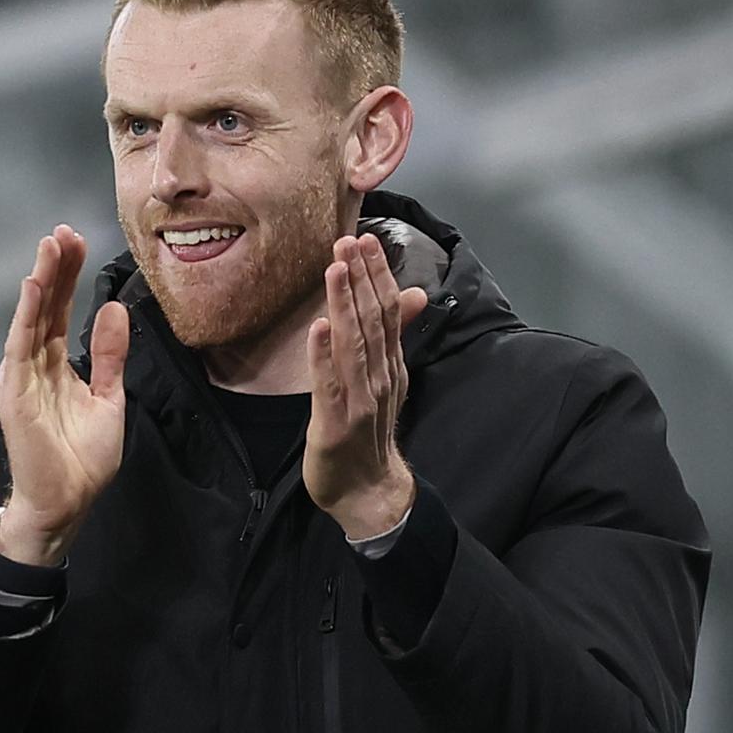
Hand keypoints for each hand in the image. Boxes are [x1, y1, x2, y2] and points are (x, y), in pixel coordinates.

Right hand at [0, 225, 130, 565]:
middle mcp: (34, 364)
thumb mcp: (108, 398)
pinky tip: (33, 287)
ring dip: (40, 280)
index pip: (60, 310)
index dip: (69, 275)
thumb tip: (113, 310)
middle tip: (63, 231)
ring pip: (30, 318)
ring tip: (49, 245)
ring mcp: (21, 377)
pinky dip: (25, 315)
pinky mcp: (14, 393)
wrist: (67, 502)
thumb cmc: (82, 459)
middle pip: (44, 305)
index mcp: (56, 364)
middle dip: (54, 267)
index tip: (78, 240)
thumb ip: (108, 356)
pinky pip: (19, 346)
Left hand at [304, 233, 430, 539]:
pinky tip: (319, 327)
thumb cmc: (368, 434)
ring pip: (353, 345)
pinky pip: (329, 384)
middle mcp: (379, 378)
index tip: (365, 240)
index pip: (387, 312)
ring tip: (335, 269)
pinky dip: (324, 355)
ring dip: (344, 305)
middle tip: (349, 240)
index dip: (377, 275)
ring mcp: (359, 400)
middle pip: (373, 321)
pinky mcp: (335, 422)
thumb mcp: (386, 380)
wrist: (367, 492)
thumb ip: (394, 338)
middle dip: (361, 279)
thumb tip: (413, 294)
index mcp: (390, 366)